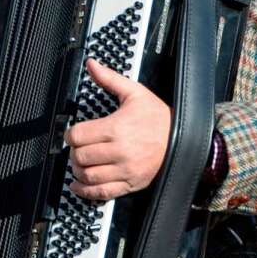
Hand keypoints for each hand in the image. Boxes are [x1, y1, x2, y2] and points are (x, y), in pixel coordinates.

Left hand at [66, 59, 170, 200]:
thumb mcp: (135, 94)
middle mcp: (120, 151)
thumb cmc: (159, 118)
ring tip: (79, 164)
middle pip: (80, 156)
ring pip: (88, 176)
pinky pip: (102, 193)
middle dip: (74, 152)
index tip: (74, 134)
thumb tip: (92, 64)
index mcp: (116, 128)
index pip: (77, 136)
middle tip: (78, 148)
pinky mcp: (131, 184)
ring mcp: (126, 170)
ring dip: (77, 171)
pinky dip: (85, 191)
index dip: (70, 135)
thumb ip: (110, 79)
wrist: (186, 140)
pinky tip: (78, 184)